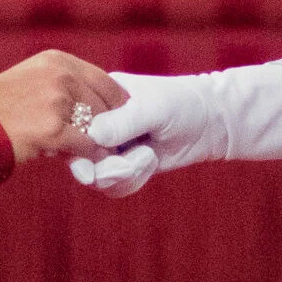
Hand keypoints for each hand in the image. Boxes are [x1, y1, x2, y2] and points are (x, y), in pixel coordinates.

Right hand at [0, 50, 127, 164]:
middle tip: (112, 145)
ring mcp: (56, 100)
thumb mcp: (31, 80)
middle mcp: (60, 75)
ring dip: (100, 143)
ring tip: (97, 153)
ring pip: (99, 127)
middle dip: (110, 128)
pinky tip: (86, 162)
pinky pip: (88, 146)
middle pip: (106, 106)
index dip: (117, 106)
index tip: (122, 123)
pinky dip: (92, 157)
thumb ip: (64, 86)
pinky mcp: (52, 129)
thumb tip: (100, 107)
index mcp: (57, 60)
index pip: (106, 82)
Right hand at [66, 72, 222, 196]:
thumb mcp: (153, 109)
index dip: (77, 143)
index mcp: (97, 96)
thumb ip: (122, 122)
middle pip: (78, 154)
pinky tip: (150, 162)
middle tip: (127, 166)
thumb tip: (91, 135)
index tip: (97, 156)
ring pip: (95, 175)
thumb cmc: (181, 103)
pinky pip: (113, 185)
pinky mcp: (123, 165)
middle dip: (102, 167)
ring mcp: (110, 145)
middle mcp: (98, 121)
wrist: (210, 122)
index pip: (71, 121)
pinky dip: (132, 180)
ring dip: (121, 174)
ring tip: (147, 158)